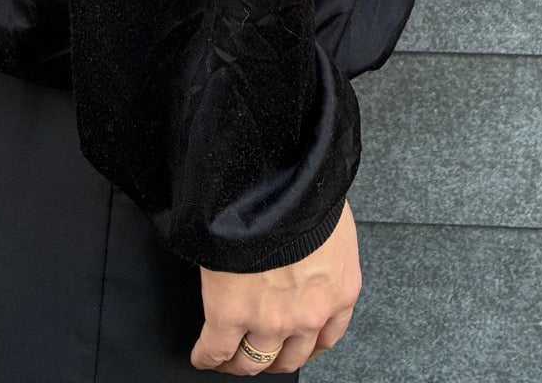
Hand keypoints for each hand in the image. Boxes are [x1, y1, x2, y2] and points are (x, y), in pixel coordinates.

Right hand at [190, 201, 360, 373]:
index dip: (304, 345)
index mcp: (339, 290)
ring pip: (253, 360)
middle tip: (258, 353)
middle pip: (289, 358)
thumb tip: (306, 254)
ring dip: (240, 361)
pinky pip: (215, 349)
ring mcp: (270, 319)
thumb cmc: (305, 189)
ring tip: (229, 357)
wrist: (273, 179)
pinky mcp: (230, 314)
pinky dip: (207, 356)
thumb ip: (322, 253)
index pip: (326, 339)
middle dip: (272, 358)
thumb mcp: (329, 225)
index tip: (292, 345)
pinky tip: (202, 355)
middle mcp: (310, 315)